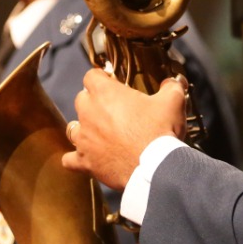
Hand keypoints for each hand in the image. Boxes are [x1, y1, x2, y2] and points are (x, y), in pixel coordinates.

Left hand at [61, 68, 187, 189]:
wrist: (155, 167)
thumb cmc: (160, 130)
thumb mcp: (172, 102)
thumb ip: (171, 87)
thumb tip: (172, 82)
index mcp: (105, 93)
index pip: (91, 76)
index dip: (101, 78)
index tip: (111, 83)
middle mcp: (88, 112)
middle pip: (81, 100)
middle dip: (93, 102)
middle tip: (112, 110)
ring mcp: (84, 139)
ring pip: (73, 128)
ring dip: (84, 129)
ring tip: (99, 134)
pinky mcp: (85, 162)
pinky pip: (70, 160)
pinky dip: (76, 159)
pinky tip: (87, 159)